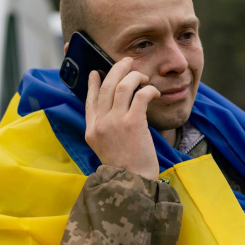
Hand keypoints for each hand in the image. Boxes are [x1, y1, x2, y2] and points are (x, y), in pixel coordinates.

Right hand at [85, 57, 161, 179]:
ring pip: (122, 86)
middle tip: (127, 62)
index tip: (96, 72)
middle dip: (117, 69)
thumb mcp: (105, 148)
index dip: (93, 84)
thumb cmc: (125, 167)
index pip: (90, 100)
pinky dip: (148, 89)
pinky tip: (154, 92)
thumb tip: (114, 110)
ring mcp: (115, 122)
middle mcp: (100, 124)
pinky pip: (140, 95)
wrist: (132, 183)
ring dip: (134, 76)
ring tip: (143, 76)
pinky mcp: (133, 123)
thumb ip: (105, 129)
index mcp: (91, 130)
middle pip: (106, 86)